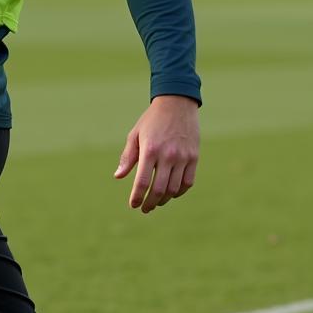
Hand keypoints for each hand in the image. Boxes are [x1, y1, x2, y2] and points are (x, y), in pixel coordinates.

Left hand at [114, 95, 198, 213]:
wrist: (176, 104)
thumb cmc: (151, 120)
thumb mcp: (135, 134)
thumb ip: (128, 157)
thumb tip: (118, 177)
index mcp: (149, 149)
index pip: (142, 181)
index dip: (137, 196)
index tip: (133, 205)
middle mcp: (167, 155)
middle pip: (159, 189)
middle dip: (150, 203)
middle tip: (144, 208)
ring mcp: (182, 157)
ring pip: (174, 189)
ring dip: (164, 199)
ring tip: (156, 202)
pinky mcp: (194, 158)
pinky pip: (188, 182)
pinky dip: (179, 192)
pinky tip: (171, 193)